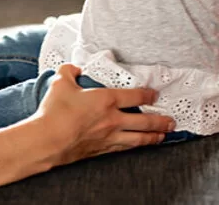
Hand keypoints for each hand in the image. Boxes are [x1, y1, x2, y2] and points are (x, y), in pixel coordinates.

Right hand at [33, 64, 173, 166]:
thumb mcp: (60, 83)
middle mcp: (113, 119)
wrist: (48, 140)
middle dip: (160, 121)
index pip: (135, 96)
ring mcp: (109, 137)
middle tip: (171, 121)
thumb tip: (73, 68)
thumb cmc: (55, 111)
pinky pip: (125, 148)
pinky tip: (138, 147)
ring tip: (162, 136)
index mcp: (106, 100)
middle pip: (144, 121)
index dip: (148, 94)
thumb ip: (69, 71)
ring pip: (138, 138)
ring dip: (153, 137)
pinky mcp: (102, 150)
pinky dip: (136, 147)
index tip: (155, 94)